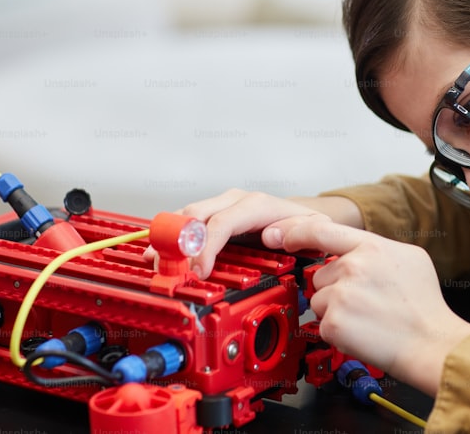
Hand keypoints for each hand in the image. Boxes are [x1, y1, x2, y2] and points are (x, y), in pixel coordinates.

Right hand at [166, 189, 356, 278]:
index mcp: (257, 205)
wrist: (300, 213)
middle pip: (197, 214)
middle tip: (170, 269)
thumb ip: (298, 232)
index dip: (207, 246)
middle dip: (180, 242)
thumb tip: (272, 236)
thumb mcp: (313, 229)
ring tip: (156, 260)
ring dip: (171, 237)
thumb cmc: (303, 225)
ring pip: (187, 213)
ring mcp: (221, 203)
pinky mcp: (213, 211)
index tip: (199, 270)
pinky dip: (172, 234)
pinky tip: (158, 250)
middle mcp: (235, 200)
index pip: (223, 222)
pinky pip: (187, 219)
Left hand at [279, 219, 469, 394]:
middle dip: (333, 288)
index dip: (294, 230)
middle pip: (320, 274)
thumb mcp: (408, 258)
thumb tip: (350, 248)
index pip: (320, 229)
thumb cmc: (424, 305)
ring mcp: (341, 295)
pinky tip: (361, 330)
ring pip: (318, 299)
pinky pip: (321, 323)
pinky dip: (337, 330)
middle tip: (364, 301)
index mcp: (371, 246)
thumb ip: (374, 248)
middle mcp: (353, 267)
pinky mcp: (334, 323)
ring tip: (365, 316)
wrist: (432, 343)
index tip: (278, 234)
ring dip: (334, 310)